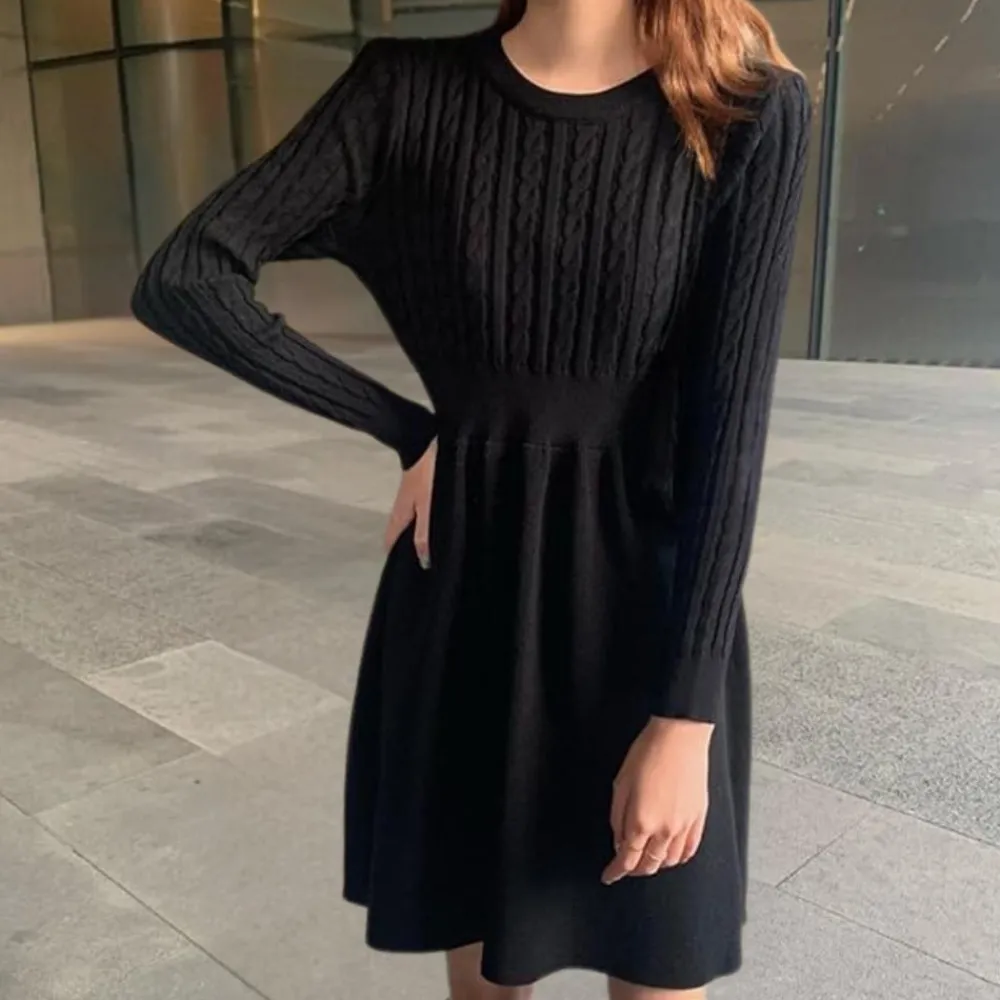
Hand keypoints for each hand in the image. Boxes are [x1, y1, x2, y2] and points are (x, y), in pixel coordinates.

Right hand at [384, 440, 436, 567]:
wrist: (424, 442)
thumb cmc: (427, 477)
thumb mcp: (427, 508)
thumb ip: (425, 533)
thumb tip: (423, 560)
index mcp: (399, 518)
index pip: (391, 545)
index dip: (397, 560)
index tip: (409, 574)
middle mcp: (400, 512)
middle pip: (400, 537)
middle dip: (409, 550)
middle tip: (425, 563)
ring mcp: (409, 501)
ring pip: (409, 525)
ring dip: (418, 537)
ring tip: (434, 549)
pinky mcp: (418, 492)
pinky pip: (418, 515)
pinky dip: (424, 524)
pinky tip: (437, 526)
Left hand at [602, 718, 712, 883]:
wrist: (680, 735)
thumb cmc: (648, 753)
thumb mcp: (621, 784)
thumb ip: (617, 818)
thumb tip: (618, 842)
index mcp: (641, 822)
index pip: (627, 859)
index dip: (615, 871)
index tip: (609, 875)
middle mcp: (665, 830)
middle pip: (649, 864)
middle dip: (634, 870)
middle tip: (625, 865)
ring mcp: (685, 825)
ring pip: (670, 861)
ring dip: (656, 864)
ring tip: (646, 857)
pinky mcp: (699, 817)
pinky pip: (690, 849)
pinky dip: (679, 857)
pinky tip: (672, 854)